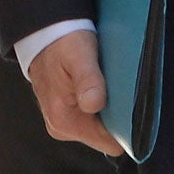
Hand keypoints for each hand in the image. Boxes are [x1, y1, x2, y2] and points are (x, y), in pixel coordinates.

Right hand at [26, 28, 124, 155]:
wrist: (41, 30)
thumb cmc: (62, 40)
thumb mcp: (78, 54)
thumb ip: (88, 80)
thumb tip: (94, 104)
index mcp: (64, 121)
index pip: (109, 144)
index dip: (125, 129)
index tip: (132, 106)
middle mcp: (61, 127)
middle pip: (105, 136)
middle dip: (117, 118)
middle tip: (120, 90)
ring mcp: (63, 121)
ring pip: (100, 126)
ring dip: (109, 109)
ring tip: (110, 85)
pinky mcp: (65, 112)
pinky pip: (93, 117)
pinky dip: (101, 103)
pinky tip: (102, 85)